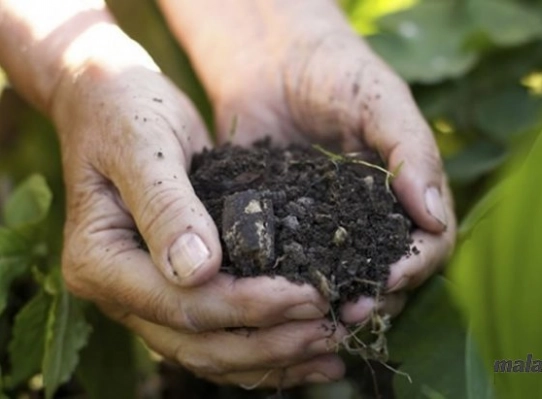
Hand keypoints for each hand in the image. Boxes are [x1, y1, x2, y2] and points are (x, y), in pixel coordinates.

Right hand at [53, 54, 345, 386]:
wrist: (111, 101)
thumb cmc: (125, 112)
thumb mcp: (144, 145)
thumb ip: (166, 206)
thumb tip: (198, 271)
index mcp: (99, 262)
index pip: (181, 305)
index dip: (249, 307)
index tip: (310, 295)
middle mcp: (118, 294)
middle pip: (199, 344)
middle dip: (271, 343)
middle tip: (334, 329)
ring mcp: (145, 298)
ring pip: (212, 352)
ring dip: (274, 357)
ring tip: (334, 352)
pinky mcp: (175, 290)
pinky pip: (219, 334)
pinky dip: (265, 346)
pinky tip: (310, 349)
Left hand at [160, 0, 456, 322]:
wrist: (270, 58)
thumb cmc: (337, 70)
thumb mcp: (381, 102)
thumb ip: (411, 152)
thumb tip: (434, 218)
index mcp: (407, 195)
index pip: (430, 245)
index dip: (415, 267)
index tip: (388, 278)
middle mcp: (372, 220)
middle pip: (389, 274)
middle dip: (374, 297)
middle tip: (347, 312)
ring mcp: (328, 229)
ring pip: (342, 280)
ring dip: (333, 303)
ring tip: (314, 317)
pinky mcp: (283, 230)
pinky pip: (292, 265)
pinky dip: (288, 285)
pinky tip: (273, 296)